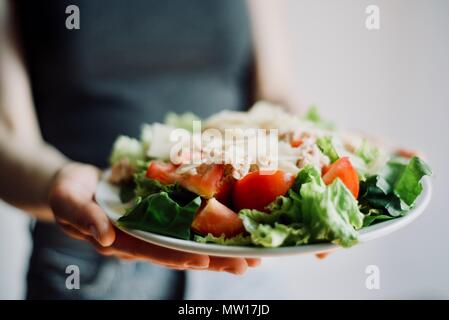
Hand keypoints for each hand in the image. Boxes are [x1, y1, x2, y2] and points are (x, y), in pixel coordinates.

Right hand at [49, 162, 259, 273]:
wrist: (76, 185)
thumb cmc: (69, 191)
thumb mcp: (67, 200)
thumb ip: (83, 217)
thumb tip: (105, 237)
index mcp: (121, 240)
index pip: (154, 250)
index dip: (180, 255)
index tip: (207, 258)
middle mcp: (141, 240)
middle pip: (180, 253)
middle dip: (213, 260)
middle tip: (246, 263)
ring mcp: (152, 232)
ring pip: (189, 245)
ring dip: (220, 252)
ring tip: (251, 258)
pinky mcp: (159, 219)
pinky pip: (186, 229)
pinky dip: (210, 232)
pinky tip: (233, 236)